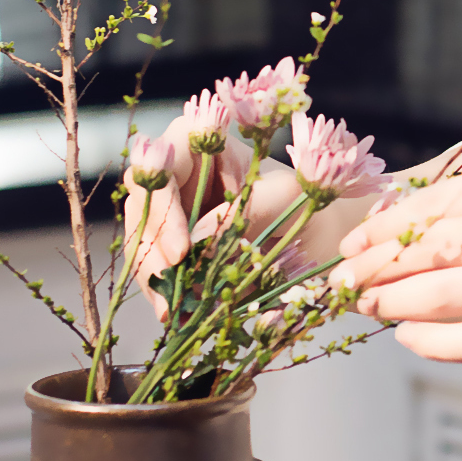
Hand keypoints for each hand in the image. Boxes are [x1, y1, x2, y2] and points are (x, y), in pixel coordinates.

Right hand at [130, 164, 368, 316]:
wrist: (320, 232)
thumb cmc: (308, 202)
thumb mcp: (289, 199)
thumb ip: (248, 210)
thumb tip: (196, 243)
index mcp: (204, 145)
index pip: (160, 165)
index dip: (161, 206)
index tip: (182, 251)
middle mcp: (180, 173)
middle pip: (141, 205)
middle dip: (151, 250)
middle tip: (171, 291)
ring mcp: (172, 208)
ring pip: (143, 238)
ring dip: (153, 277)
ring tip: (172, 313)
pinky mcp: (174, 241)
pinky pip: (156, 263)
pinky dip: (165, 290)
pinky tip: (176, 315)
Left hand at [330, 164, 461, 364]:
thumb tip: (387, 233)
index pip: (434, 206)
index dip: (384, 229)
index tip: (354, 247)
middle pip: (428, 247)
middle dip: (376, 268)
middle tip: (344, 283)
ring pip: (437, 292)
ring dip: (391, 303)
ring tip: (367, 307)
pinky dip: (428, 340)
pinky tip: (409, 337)